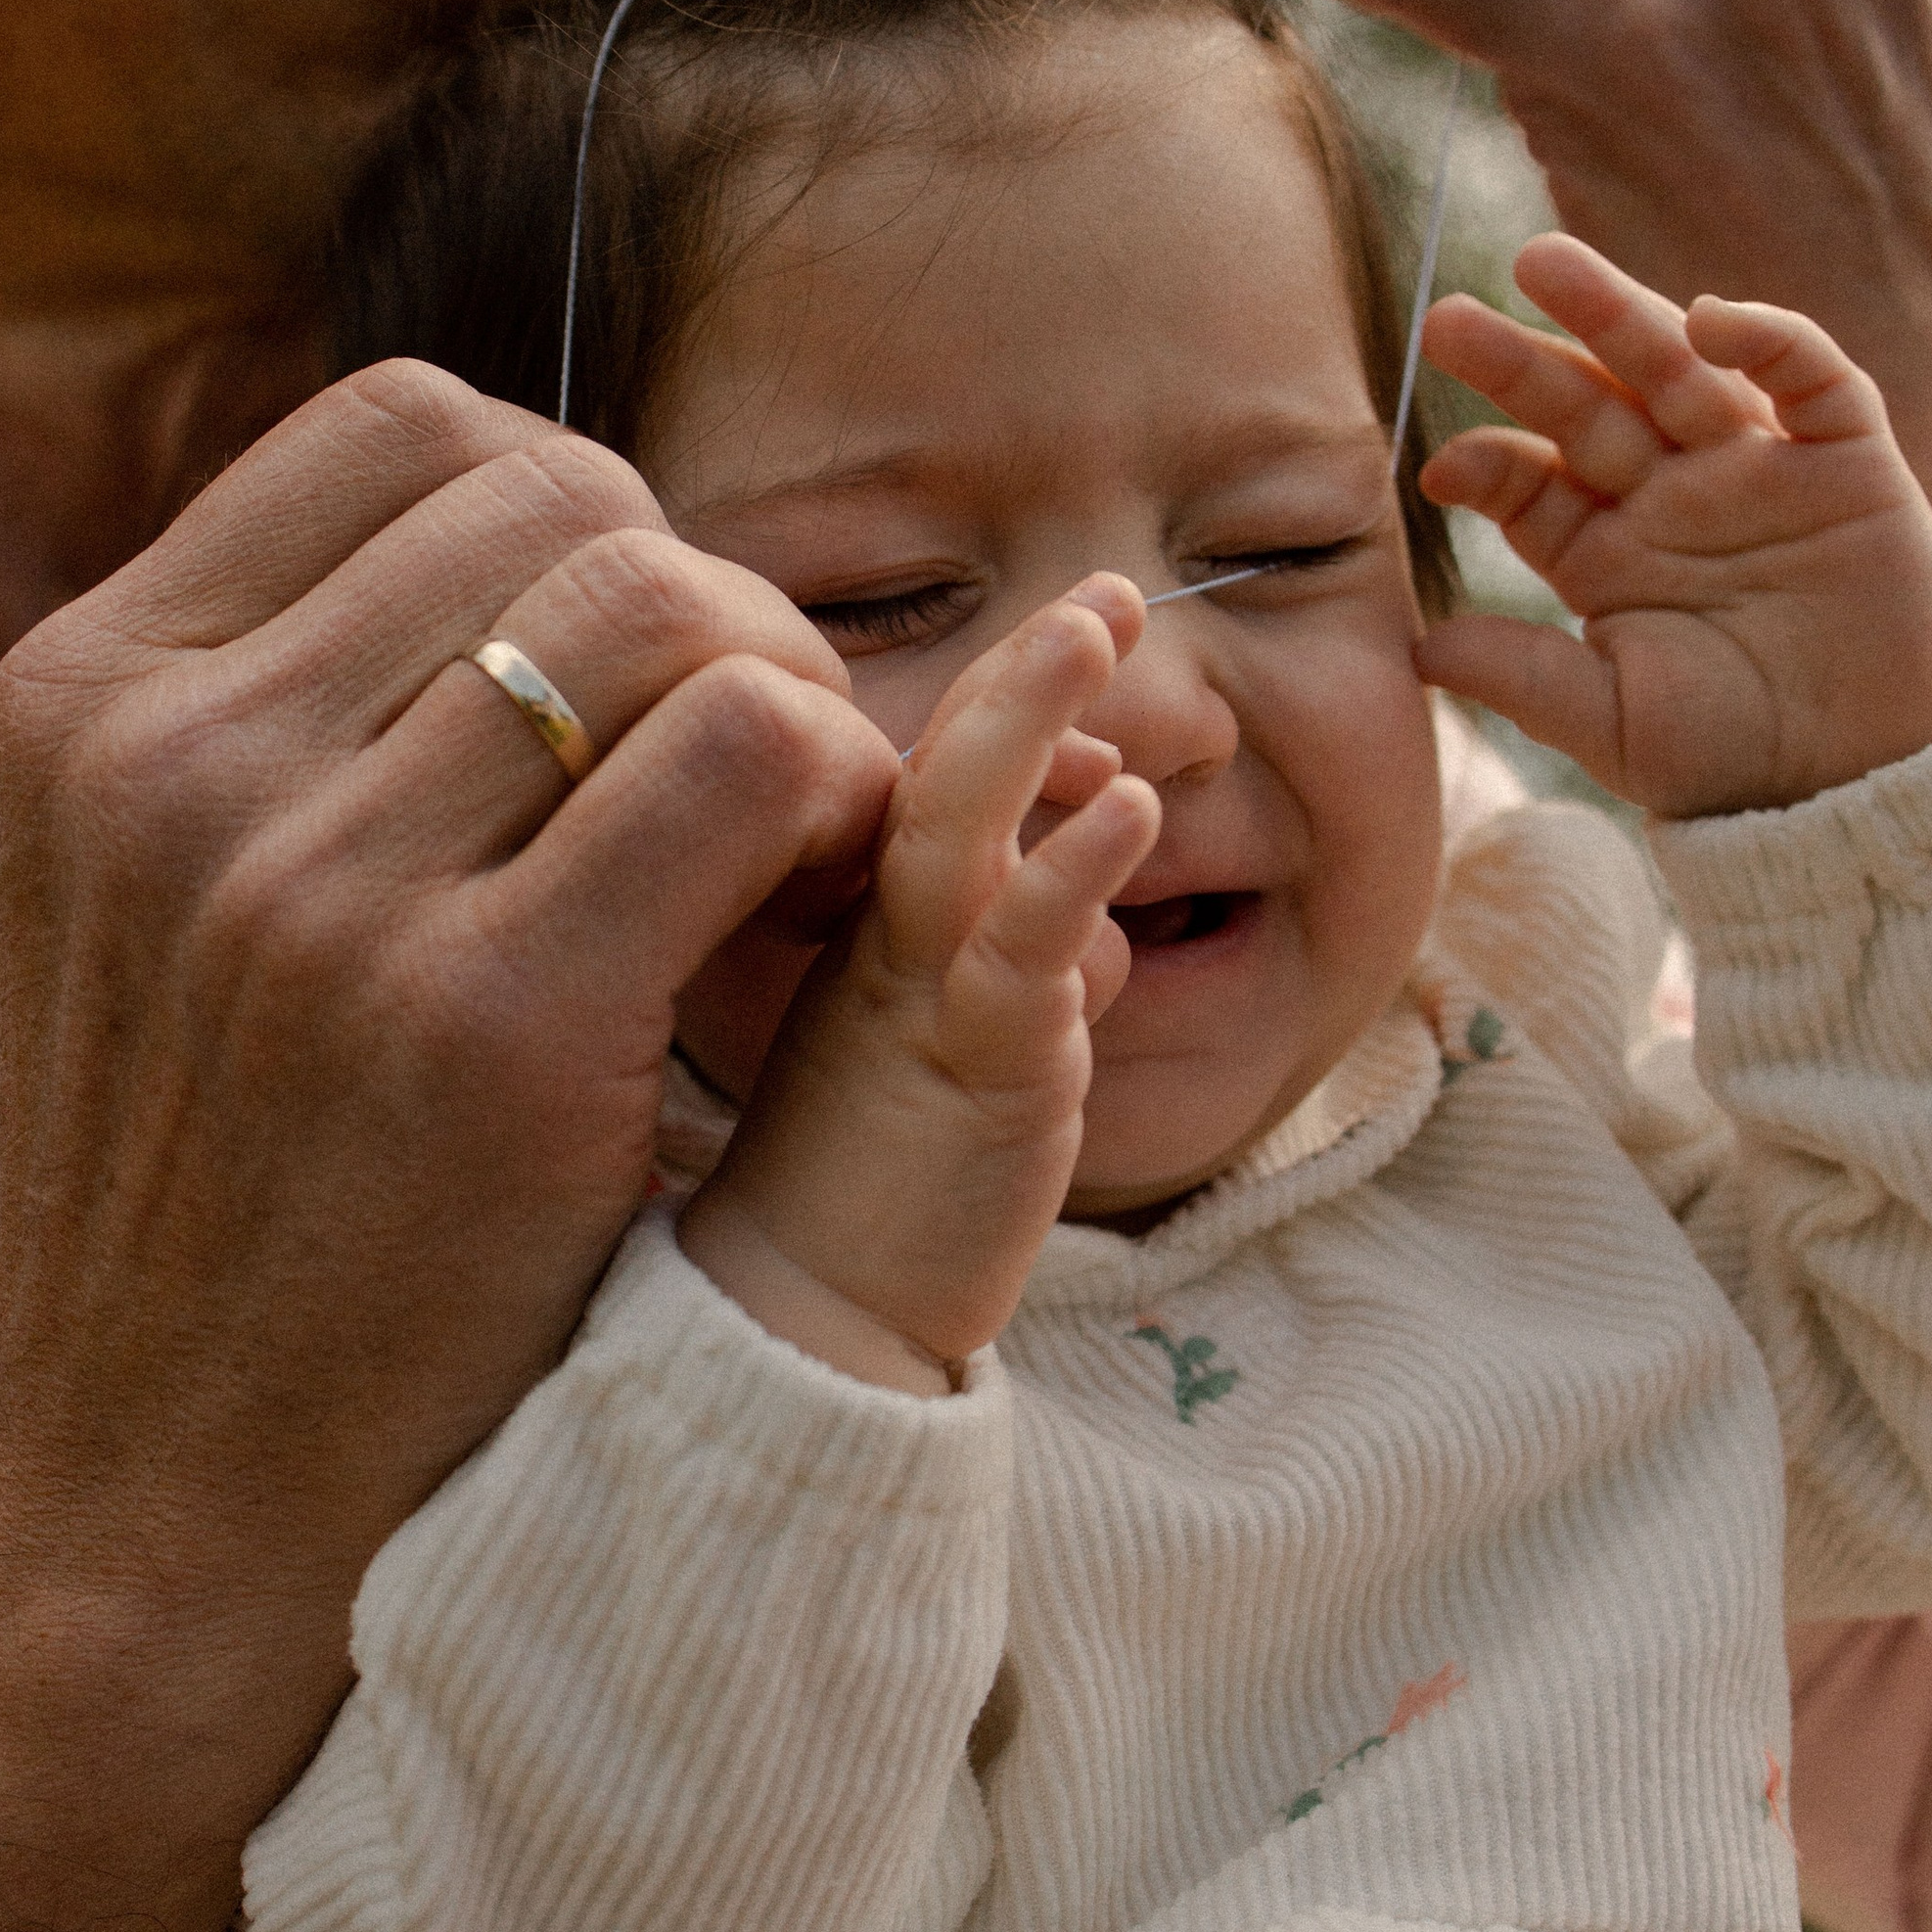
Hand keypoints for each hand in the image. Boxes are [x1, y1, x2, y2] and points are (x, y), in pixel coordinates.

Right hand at [0, 360, 898, 1931]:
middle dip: (710, 605)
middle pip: (566, 499)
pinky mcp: (487, 1028)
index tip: (643, 656)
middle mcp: (180, 763)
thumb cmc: (216, 1194)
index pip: (411, 430)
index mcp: (90, 697)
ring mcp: (318, 894)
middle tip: (762, 760)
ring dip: (791, 698)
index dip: (581, 507)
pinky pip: (749, 755)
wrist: (157, 1507)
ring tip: (798, 841)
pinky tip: (825, 897)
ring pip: (672, 604)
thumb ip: (296, 706)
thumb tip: (548, 526)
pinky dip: (834, 791)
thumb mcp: (163, 897)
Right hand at [681, 583, 1160, 1386]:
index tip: (1089, 659)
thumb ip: (1021, 990)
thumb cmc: (876, 1204)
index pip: (924, 780)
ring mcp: (911, 989)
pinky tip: (1125, 810)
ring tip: (1100, 623)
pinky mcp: (962, 1062)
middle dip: (1021, 669)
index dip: (1007, 709)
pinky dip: (1070, 871)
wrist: (806, 1335)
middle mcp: (874, 936)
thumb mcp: (956, 1062)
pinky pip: (1012, 948)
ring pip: (953, 822)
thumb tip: (1113, 958)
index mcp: (864, 925)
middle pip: (928, 764)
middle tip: (1109, 596)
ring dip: (1027, 714)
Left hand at [1417, 234, 1931, 819]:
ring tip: (1545, 264)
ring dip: (1617, 313)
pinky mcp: (1846, 457)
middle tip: (1450, 322)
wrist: (1874, 776)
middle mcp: (1670, 495)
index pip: (1532, 483)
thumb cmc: (1736, 755)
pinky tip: (1710, 321)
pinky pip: (1808, 376)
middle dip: (1523, 362)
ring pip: (1678, 368)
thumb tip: (1418, 648)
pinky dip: (1766, 338)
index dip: (1487, 466)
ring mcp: (1755, 467)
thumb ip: (1525, 678)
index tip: (1444, 472)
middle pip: (1586, 407)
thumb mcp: (1616, 726)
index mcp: (1605, 554)